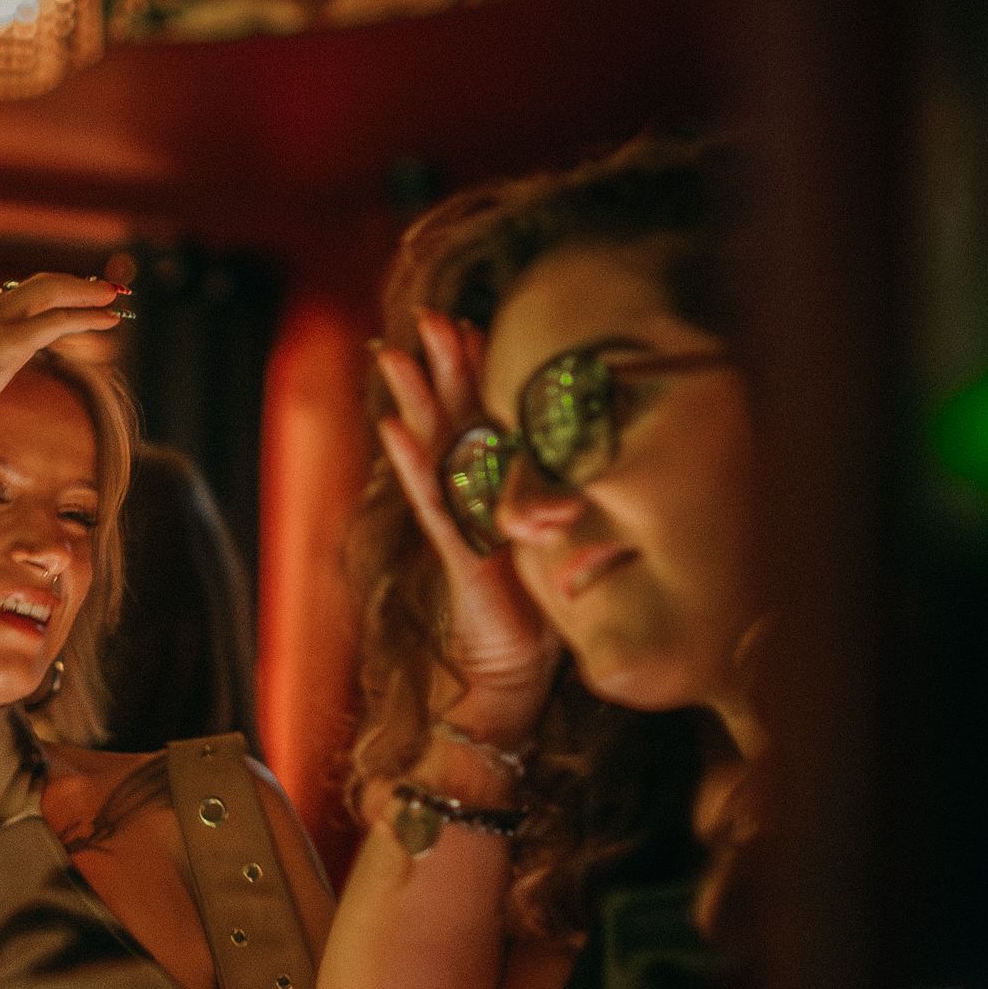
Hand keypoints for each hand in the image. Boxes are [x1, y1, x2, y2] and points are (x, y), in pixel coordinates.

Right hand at [0, 273, 125, 457]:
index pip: (2, 297)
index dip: (35, 300)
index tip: (57, 303)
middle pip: (33, 284)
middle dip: (70, 284)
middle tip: (98, 289)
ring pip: (51, 292)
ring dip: (87, 293)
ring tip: (113, 298)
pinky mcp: (8, 342)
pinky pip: (59, 321)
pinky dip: (88, 316)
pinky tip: (109, 320)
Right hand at [374, 310, 560, 738]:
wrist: (517, 672)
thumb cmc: (537, 608)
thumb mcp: (557, 539)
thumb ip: (559, 500)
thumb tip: (593, 461)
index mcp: (495, 490)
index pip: (482, 419)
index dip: (473, 373)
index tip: (471, 325)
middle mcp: (470, 500)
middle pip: (452, 421)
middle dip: (441, 368)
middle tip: (429, 316)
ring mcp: (457, 524)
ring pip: (433, 453)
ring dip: (415, 404)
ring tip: (397, 359)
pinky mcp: (457, 553)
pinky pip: (433, 502)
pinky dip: (414, 465)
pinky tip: (394, 430)